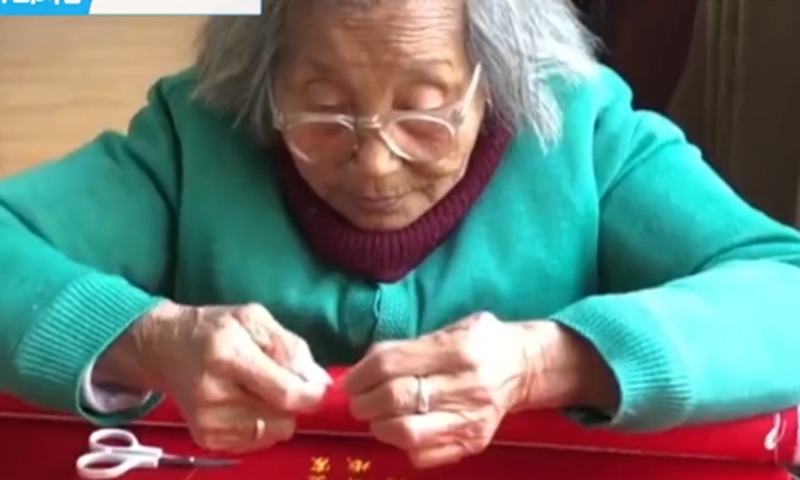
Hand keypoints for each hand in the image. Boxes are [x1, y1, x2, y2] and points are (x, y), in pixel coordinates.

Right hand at [105, 302, 330, 452]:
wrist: (164, 347)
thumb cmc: (214, 328)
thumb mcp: (254, 319)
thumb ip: (291, 348)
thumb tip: (320, 383)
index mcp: (230, 356)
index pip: (285, 393)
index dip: (311, 394)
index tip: (318, 386)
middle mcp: (215, 393)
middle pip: (283, 418)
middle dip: (294, 402)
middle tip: (281, 381)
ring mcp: (208, 421)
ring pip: (273, 433)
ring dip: (278, 414)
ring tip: (259, 390)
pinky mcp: (206, 438)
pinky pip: (257, 442)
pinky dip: (262, 425)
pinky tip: (246, 403)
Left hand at [342, 313, 618, 468]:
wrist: (526, 367)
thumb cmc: (482, 342)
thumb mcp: (452, 328)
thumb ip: (411, 345)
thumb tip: (365, 365)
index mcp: (457, 349)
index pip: (392, 364)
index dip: (361, 374)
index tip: (350, 381)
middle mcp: (466, 385)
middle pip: (395, 399)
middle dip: (364, 402)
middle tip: (357, 401)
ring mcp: (470, 419)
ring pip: (406, 432)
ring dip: (379, 426)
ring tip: (375, 417)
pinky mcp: (472, 443)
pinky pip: (424, 455)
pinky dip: (403, 446)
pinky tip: (401, 431)